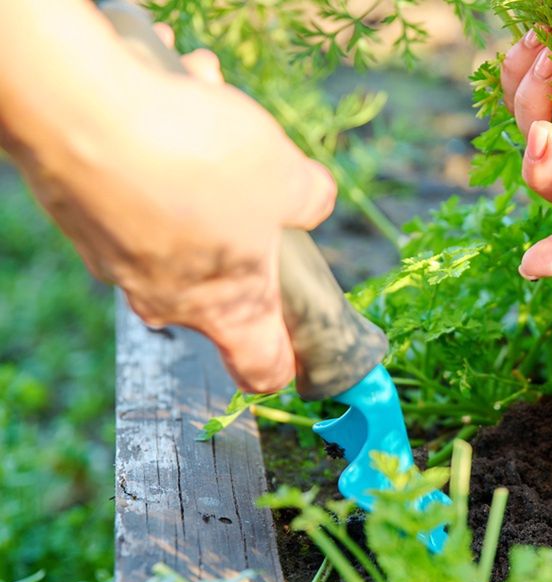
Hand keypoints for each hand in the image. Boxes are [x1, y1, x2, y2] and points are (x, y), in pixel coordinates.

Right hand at [0, 13, 334, 392]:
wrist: (85, 109)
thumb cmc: (198, 161)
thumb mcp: (288, 178)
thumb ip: (310, 199)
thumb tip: (313, 200)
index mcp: (228, 309)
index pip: (261, 368)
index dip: (287, 363)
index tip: (299, 351)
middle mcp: (166, 297)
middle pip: (222, 283)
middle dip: (247, 225)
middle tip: (260, 178)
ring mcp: (117, 257)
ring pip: (179, 217)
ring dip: (203, 168)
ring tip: (212, 106)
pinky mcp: (82, 212)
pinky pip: (137, 182)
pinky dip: (158, 141)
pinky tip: (172, 89)